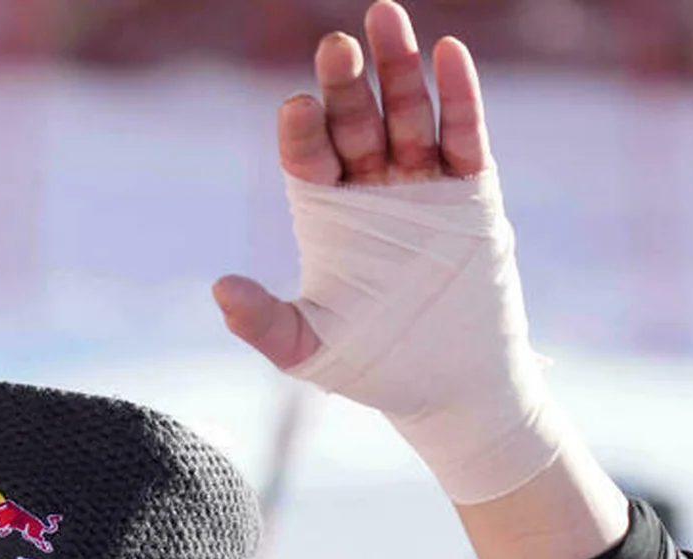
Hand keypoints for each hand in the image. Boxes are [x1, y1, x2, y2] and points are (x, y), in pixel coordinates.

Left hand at [211, 2, 626, 558]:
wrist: (451, 388)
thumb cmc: (376, 366)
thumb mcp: (308, 348)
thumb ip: (264, 322)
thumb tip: (220, 290)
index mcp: (327, 212)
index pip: (309, 156)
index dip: (303, 132)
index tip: (297, 108)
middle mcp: (372, 187)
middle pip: (355, 120)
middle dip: (346, 83)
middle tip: (335, 43)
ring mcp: (423, 183)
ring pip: (408, 112)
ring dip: (399, 67)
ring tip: (386, 16)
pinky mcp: (472, 191)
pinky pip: (464, 134)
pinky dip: (459, 96)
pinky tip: (448, 52)